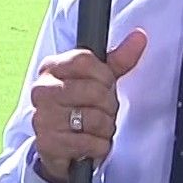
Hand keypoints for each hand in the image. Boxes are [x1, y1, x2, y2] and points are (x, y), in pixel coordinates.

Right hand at [27, 29, 147, 182]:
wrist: (57, 144)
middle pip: (94, 91)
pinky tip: (92, 143)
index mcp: (52, 68)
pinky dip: (99, 146)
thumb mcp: (97, 80)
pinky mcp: (48, 143)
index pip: (86, 61)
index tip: (106, 85)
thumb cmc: (79, 107)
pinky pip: (89, 143)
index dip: (105, 76)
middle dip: (109, 106)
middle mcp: (42, 90)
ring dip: (105, 128)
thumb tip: (139, 36)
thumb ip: (119, 59)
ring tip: (98, 129)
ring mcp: (43, 117)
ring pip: (95, 119)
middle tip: (103, 112)